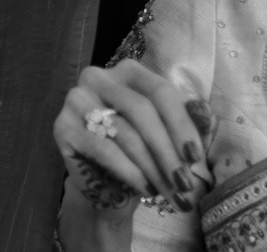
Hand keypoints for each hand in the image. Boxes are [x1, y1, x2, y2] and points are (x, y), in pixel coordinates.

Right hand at [54, 60, 213, 212]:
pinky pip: (102, 149)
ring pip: (124, 133)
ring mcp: (76, 99)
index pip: (160, 91)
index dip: (181, 124)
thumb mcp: (171, 137)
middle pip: (142, 111)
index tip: (196, 157)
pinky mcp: (62, 126)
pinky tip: (146, 189)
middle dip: (168, 152)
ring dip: (153, 168)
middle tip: (185, 184)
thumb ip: (190, 121)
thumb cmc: (143, 154)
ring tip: (171, 194)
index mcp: (128, 72)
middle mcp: (98, 77)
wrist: (107, 181)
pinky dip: (129, 172)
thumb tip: (204, 112)